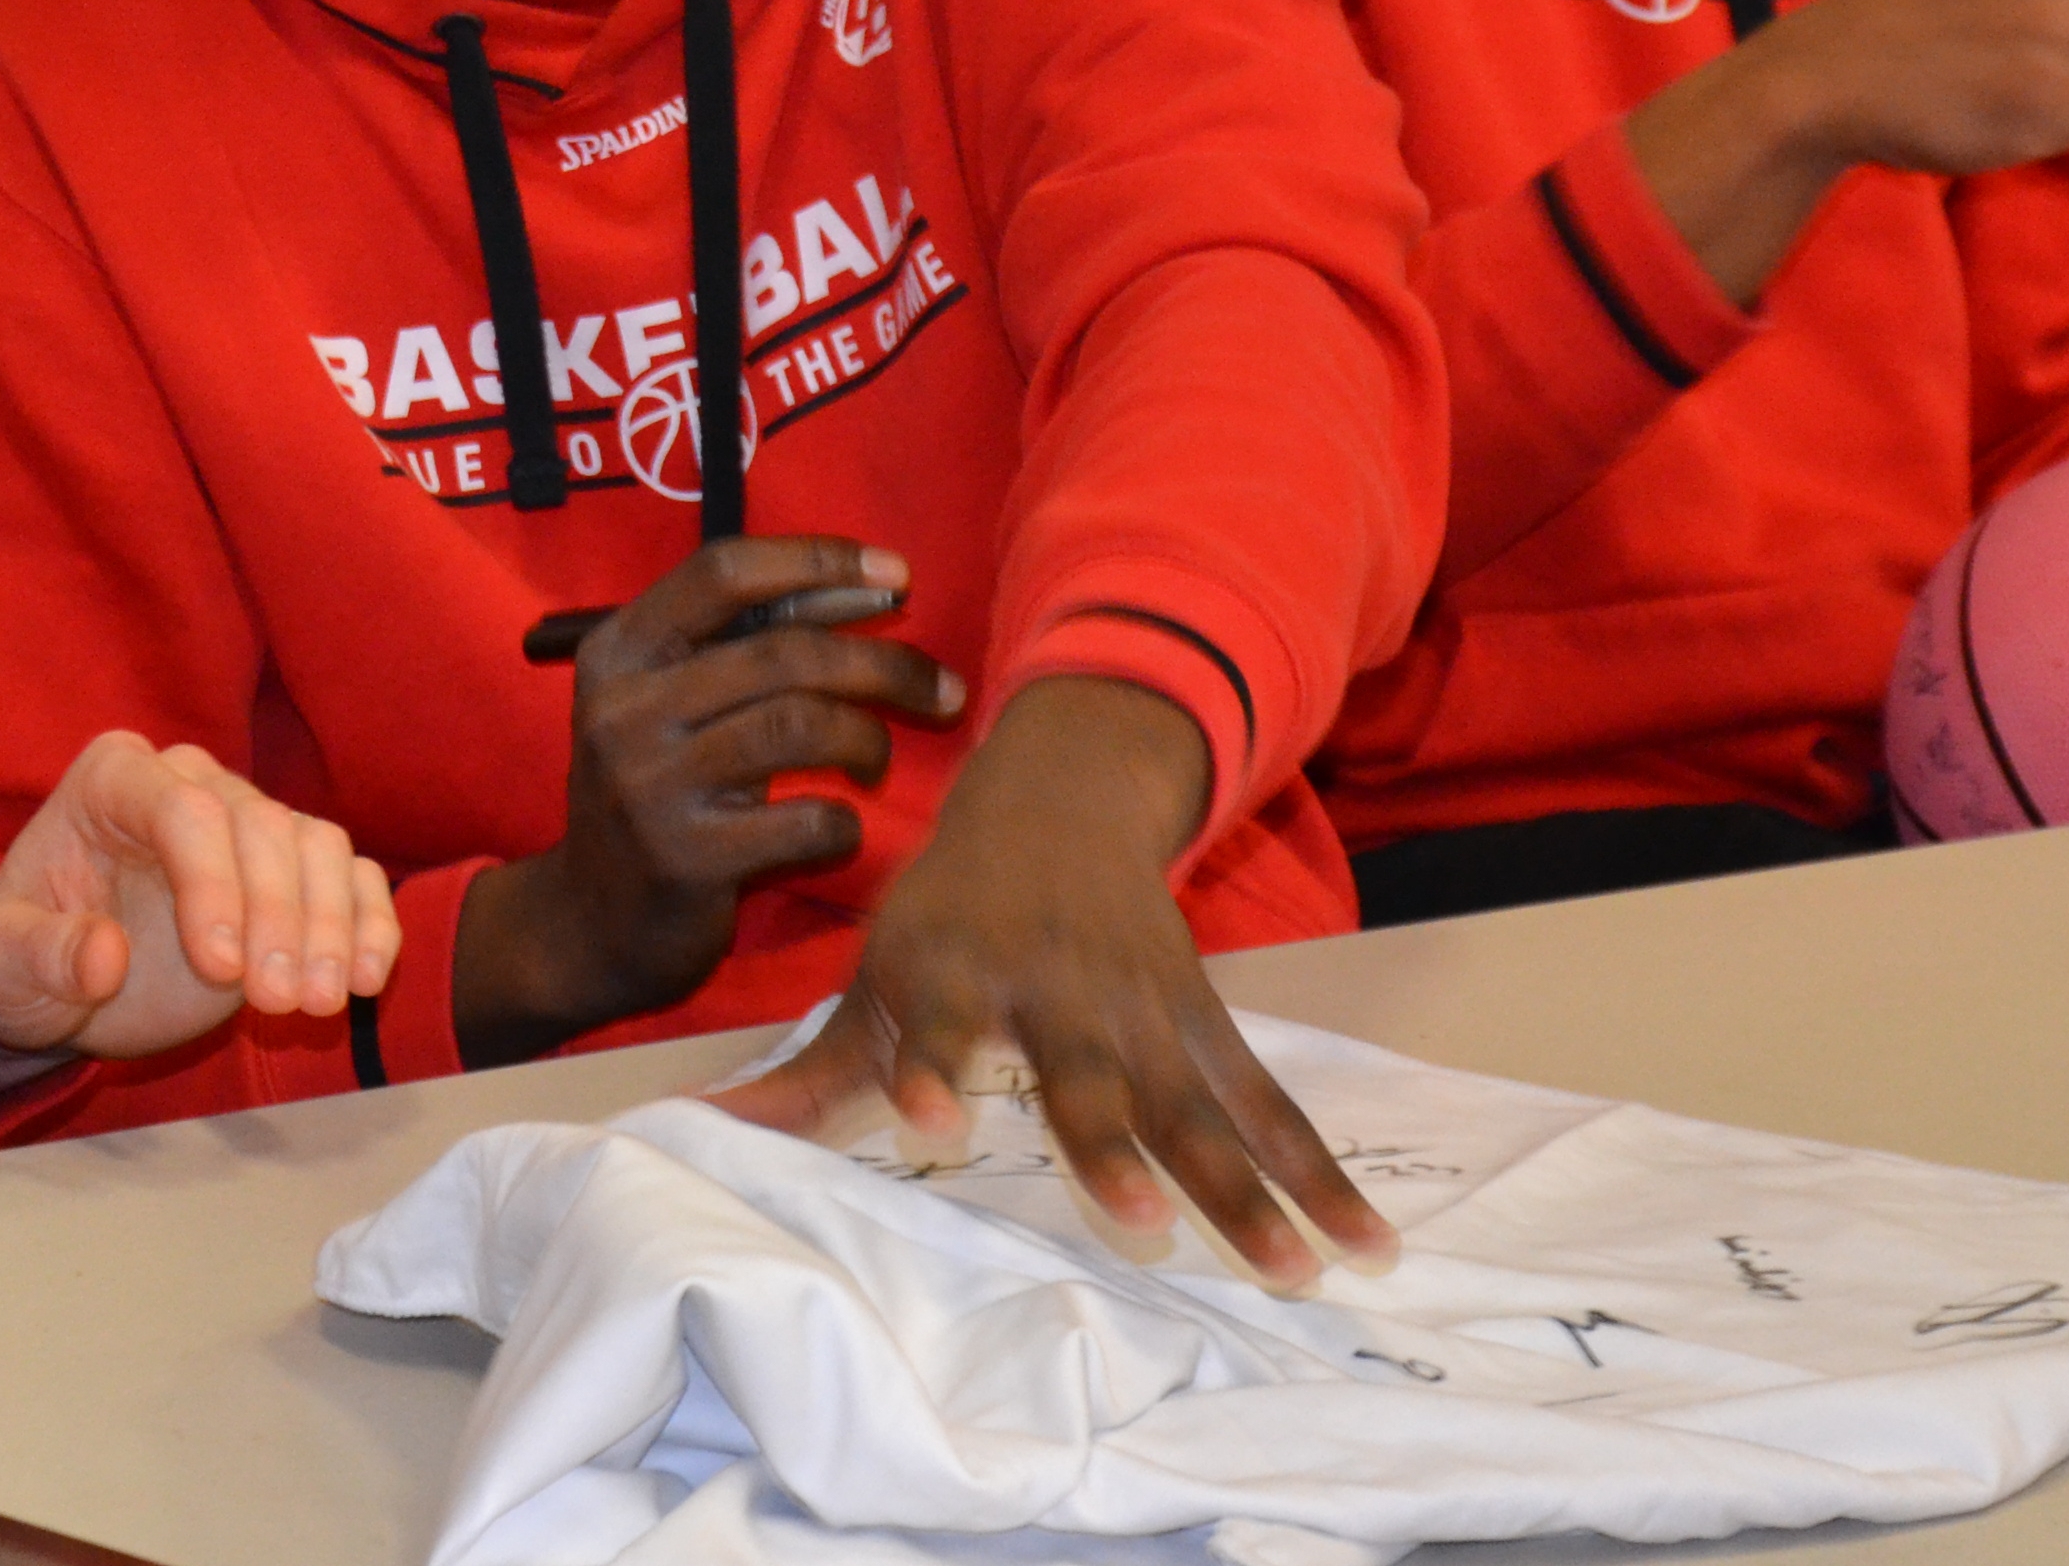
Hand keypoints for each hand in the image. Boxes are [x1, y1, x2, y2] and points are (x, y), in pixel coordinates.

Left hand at [0, 731, 400, 1111]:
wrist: (61, 984)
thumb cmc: (24, 960)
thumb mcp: (2, 967)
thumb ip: (41, 956)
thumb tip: (104, 956)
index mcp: (115, 780)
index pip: (184, 808)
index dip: (214, 884)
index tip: (221, 968)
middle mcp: (190, 783)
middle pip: (261, 826)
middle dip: (279, 916)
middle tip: (280, 1002)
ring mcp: (247, 824)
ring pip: (315, 846)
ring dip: (331, 926)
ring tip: (320, 1003)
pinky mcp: (290, 874)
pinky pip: (350, 876)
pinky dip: (369, 923)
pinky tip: (367, 980)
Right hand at [451, 538, 965, 1066]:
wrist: (590, 924)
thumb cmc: (656, 793)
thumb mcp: (670, 704)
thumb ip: (746, 642)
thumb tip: (870, 587)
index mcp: (618, 650)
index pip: (724, 571)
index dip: (817, 561)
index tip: (896, 574)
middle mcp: (624, 707)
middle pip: (783, 652)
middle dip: (882, 664)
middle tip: (942, 689)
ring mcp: (650, 784)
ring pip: (800, 725)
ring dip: (868, 739)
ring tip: (877, 760)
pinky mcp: (685, 859)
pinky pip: (805, 820)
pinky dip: (845, 821)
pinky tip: (841, 828)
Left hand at [712, 676, 1395, 1294]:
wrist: (1059, 800)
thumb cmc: (950, 912)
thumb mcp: (878, 973)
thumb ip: (815, 1075)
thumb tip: (700, 1137)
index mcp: (956, 972)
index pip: (935, 1025)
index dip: (930, 1068)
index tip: (931, 1120)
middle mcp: (1056, 991)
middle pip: (1090, 1081)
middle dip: (1117, 1149)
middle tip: (1142, 1224)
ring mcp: (1146, 1011)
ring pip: (1203, 1107)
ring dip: (1252, 1187)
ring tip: (1301, 1269)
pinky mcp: (1208, 1026)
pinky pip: (1272, 1108)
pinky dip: (1322, 1174)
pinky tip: (1368, 1243)